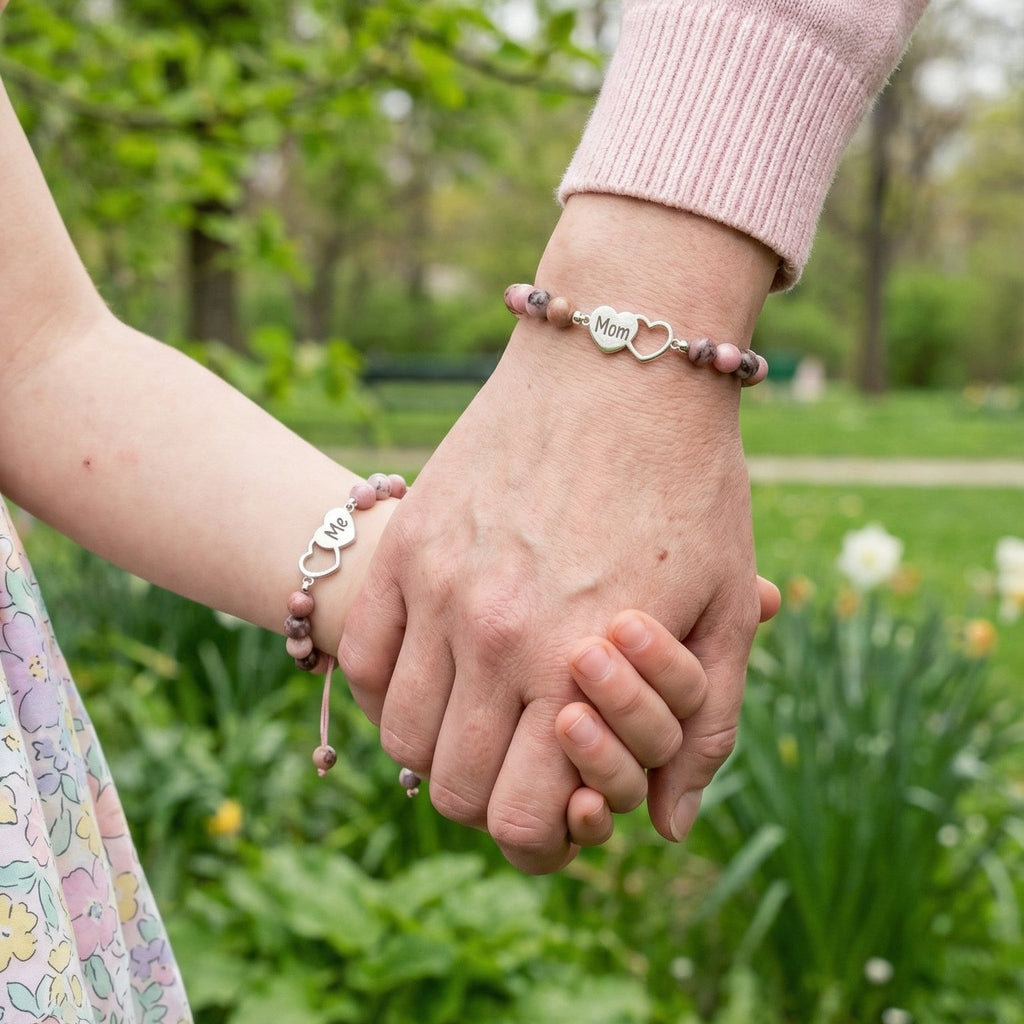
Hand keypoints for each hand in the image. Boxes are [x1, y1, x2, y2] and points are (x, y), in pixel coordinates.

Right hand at [340, 196, 777, 872]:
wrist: (623, 358)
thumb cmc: (690, 484)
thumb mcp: (726, 608)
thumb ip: (704, 730)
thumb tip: (665, 826)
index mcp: (578, 663)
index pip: (521, 819)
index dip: (542, 836)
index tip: (559, 806)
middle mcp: (494, 634)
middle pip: (452, 789)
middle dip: (490, 798)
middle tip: (523, 762)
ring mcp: (438, 585)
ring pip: (400, 732)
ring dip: (438, 746)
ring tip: (481, 712)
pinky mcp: (408, 541)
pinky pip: (363, 656)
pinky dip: (391, 686)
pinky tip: (437, 664)